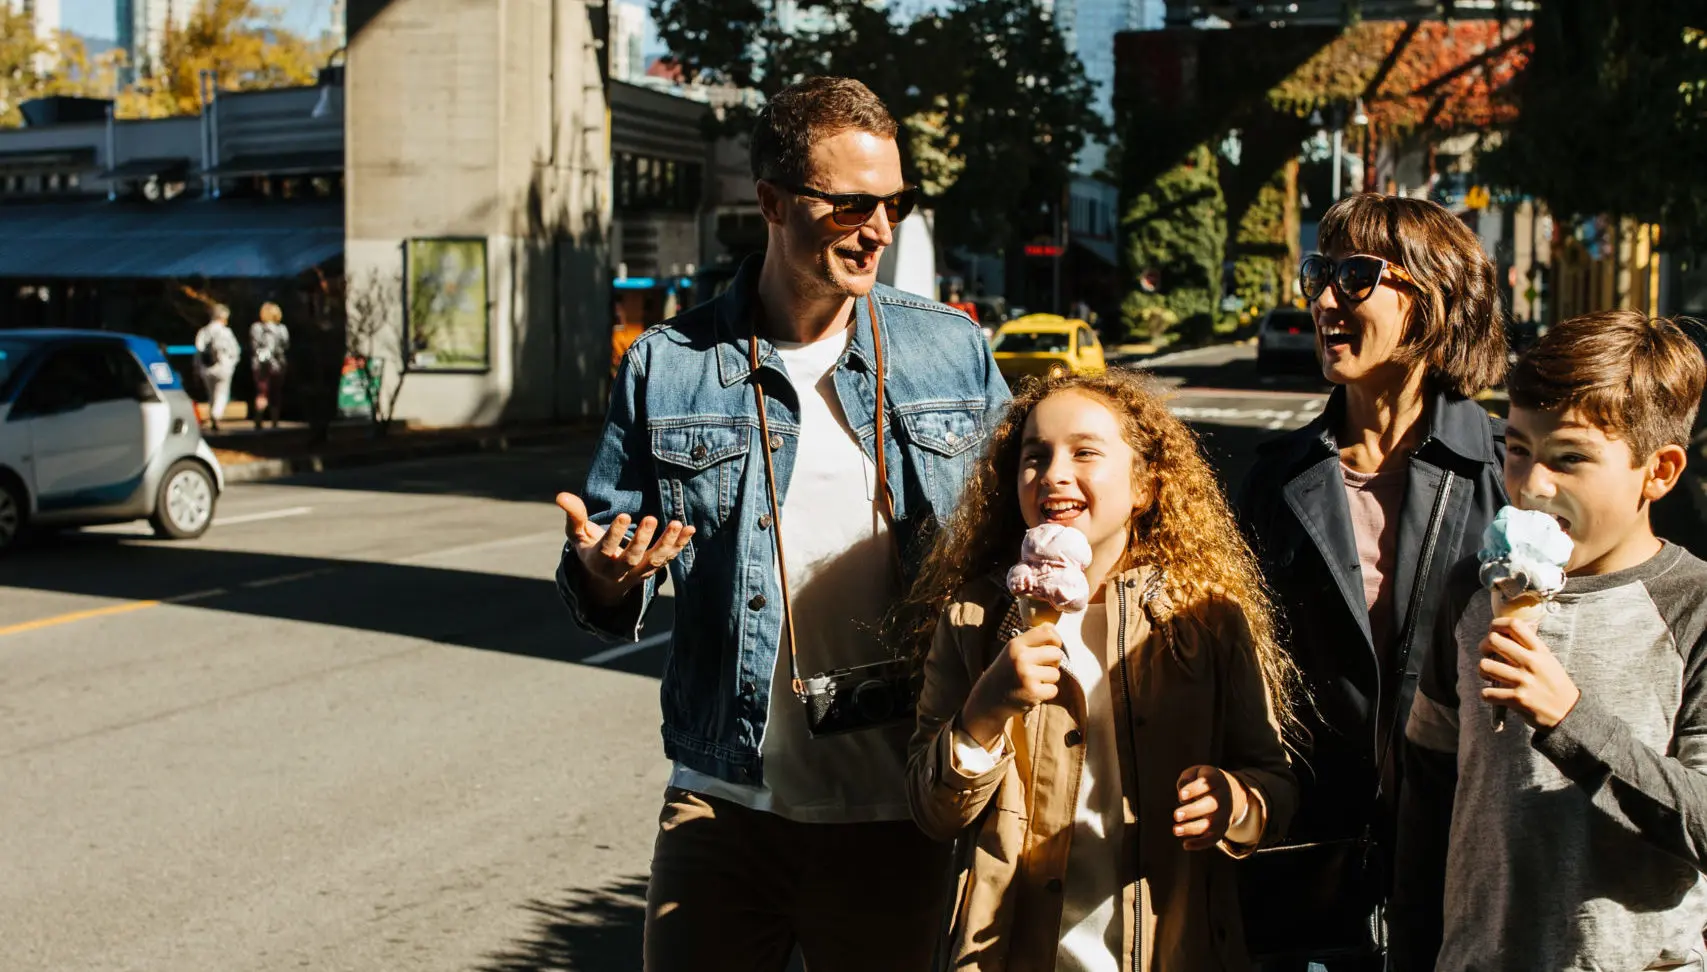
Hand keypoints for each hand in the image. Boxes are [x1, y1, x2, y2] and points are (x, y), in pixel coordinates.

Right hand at [555, 492, 694, 606]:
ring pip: (655, 560)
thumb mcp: (578, 534)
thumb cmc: (590, 547)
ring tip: (676, 523)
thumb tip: (560, 495)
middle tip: (650, 518)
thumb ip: (574, 515)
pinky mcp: (654, 569)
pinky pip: (669, 557)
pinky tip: (690, 529)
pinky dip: (680, 545)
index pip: (607, 549)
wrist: (606, 578)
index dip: (615, 533)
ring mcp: (639, 572)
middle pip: (632, 558)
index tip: (624, 515)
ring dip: (667, 543)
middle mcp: (619, 570)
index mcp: (598, 561)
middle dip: (642, 539)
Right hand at [960, 625, 1065, 746]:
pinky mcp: (1032, 692)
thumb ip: (1031, 639)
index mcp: (1016, 644)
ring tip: (1034, 681)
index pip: (1047, 632)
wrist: (988, 698)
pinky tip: (1033, 692)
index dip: (1055, 640)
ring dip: (1048, 679)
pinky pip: (1053, 689)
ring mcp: (1027, 675)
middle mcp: (1021, 657)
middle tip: (1042, 667)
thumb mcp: (1012, 650)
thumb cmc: (1005, 672)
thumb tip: (1052, 626)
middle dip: (1053, 662)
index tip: (1052, 647)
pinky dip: (1046, 693)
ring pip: (1056, 673)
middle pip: (1056, 654)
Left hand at [1174, 766, 1250, 850]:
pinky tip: (1186, 845)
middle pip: (1209, 805)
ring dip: (1192, 828)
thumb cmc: (1205, 781)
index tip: (1180, 796)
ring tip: (1175, 830)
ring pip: (1210, 824)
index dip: (1193, 790)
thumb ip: (1187, 778)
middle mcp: (1222, 798)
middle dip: (1192, 811)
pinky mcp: (1222, 828)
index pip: (1205, 784)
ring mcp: (1224, 814)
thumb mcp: (1198, 772)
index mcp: (1216, 780)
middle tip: (1175, 815)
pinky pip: (1213, 838)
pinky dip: (1200, 843)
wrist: (1230, 792)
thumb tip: (1182, 794)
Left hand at [1480, 617, 1579, 728]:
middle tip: (1488, 655)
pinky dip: (1487, 694)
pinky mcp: (1517, 699)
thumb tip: (1506, 634)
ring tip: (1490, 676)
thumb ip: (1530, 648)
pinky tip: (1495, 695)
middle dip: (1484, 647)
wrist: (1570, 714)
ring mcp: (1523, 680)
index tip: (1492, 631)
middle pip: (1493, 640)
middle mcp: (1531, 662)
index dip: (1497, 624)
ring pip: (1485, 665)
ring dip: (1483, 672)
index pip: (1515, 625)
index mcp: (1539, 651)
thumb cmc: (1555, 685)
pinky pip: (1487, 692)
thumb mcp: (1548, 661)